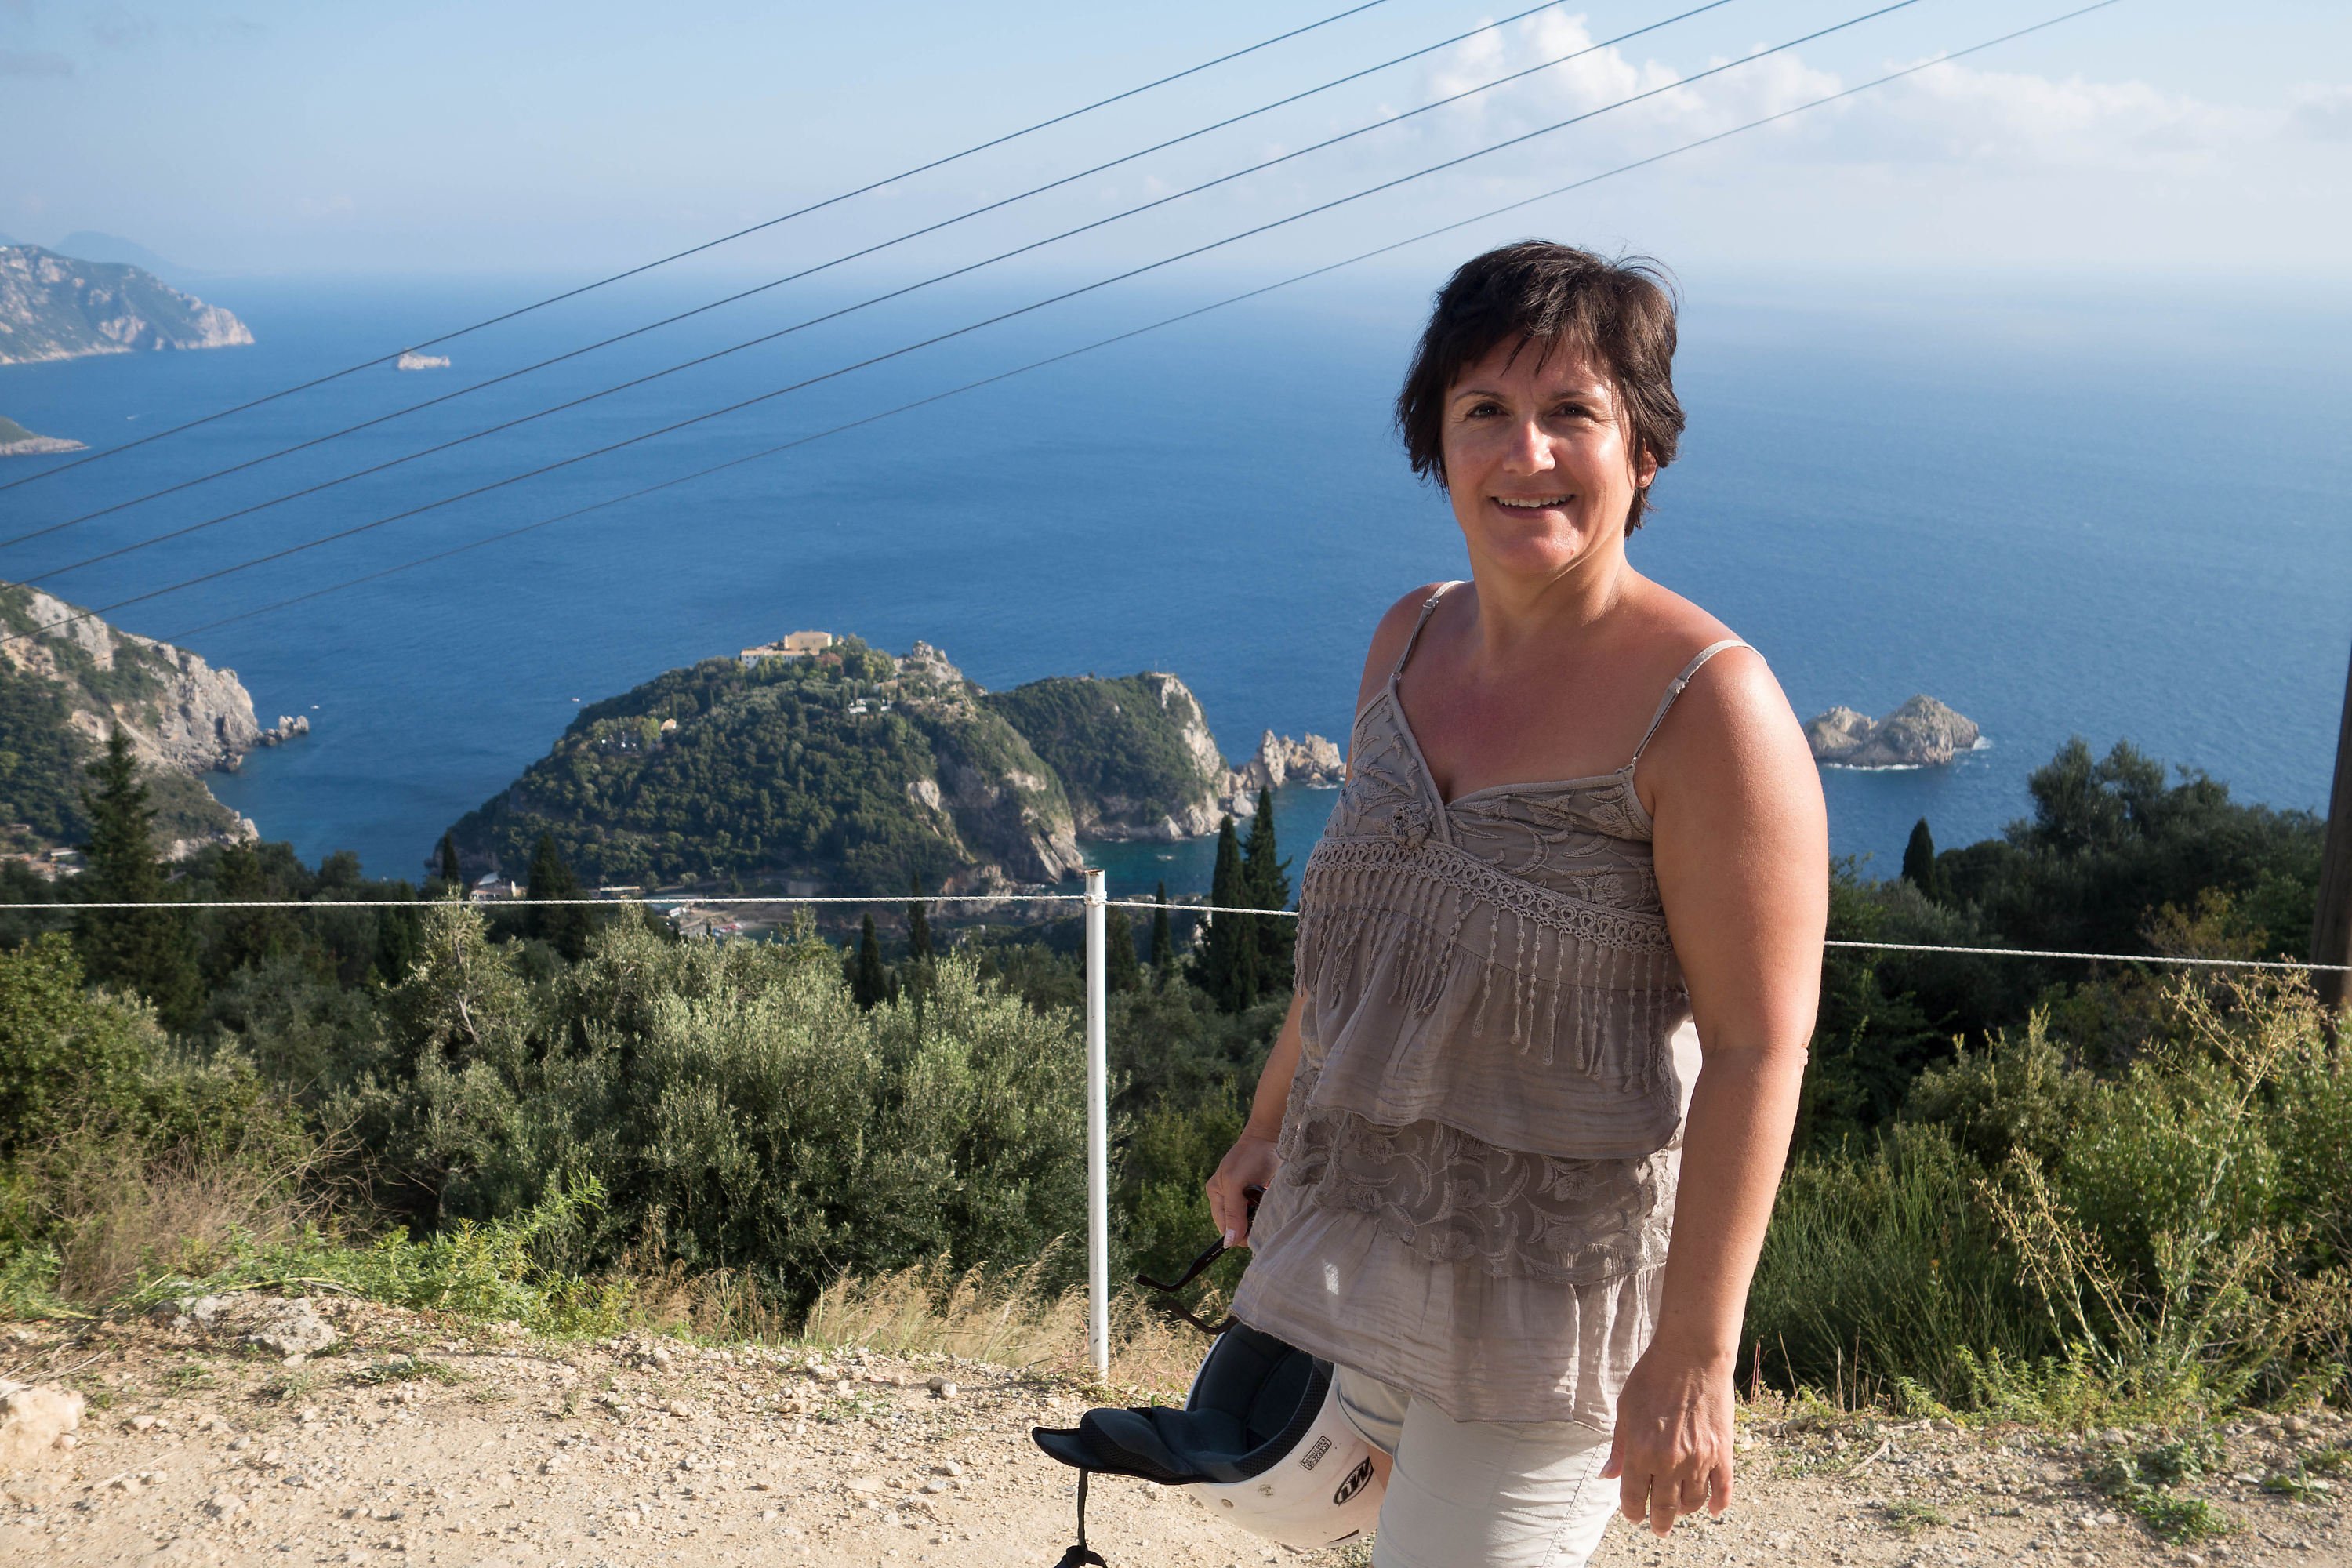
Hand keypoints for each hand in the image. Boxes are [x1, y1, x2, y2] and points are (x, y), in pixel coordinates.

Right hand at [1206, 1132, 1279, 1248]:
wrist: (1271, 1135)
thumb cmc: (1251, 1156)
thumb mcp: (1237, 1184)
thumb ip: (1233, 1212)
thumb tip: (1229, 1243)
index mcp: (1216, 1194)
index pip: (1224, 1228)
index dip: (1239, 1235)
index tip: (1256, 1234)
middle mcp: (1228, 1196)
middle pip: (1237, 1224)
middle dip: (1250, 1225)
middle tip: (1264, 1218)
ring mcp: (1243, 1194)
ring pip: (1251, 1218)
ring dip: (1260, 1217)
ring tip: (1269, 1208)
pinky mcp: (1258, 1191)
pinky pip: (1261, 1209)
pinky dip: (1267, 1209)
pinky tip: (1273, 1202)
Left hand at [1599, 1346, 1734, 1535]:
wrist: (1691, 1356)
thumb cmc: (1652, 1378)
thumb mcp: (1625, 1410)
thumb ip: (1619, 1448)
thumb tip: (1608, 1476)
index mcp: (1642, 1452)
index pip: (1635, 1498)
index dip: (1633, 1512)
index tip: (1635, 1517)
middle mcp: (1671, 1462)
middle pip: (1665, 1507)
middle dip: (1660, 1522)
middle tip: (1659, 1528)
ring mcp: (1700, 1459)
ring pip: (1693, 1502)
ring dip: (1685, 1511)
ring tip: (1680, 1511)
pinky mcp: (1722, 1452)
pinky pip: (1723, 1490)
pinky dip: (1717, 1505)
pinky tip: (1711, 1511)